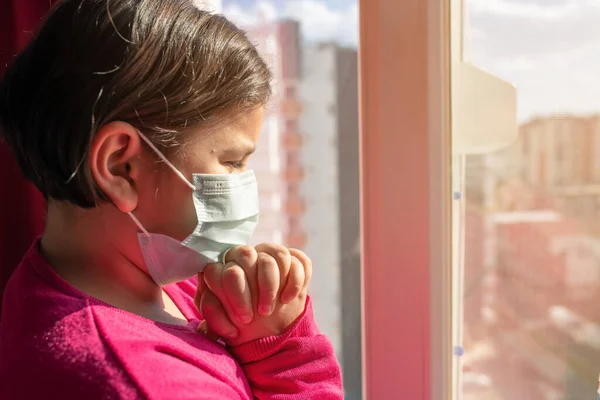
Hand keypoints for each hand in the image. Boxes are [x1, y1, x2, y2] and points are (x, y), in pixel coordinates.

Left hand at [194, 244, 311, 345]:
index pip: (220, 267)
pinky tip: (288, 299)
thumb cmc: (240, 325)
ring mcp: (269, 256)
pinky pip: (299, 259)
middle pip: (246, 252)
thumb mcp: (224, 325)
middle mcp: (244, 257)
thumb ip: (214, 318)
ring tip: (272, 310)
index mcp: (223, 270)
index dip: (233, 292)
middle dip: (253, 286)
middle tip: (261, 313)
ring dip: (273, 285)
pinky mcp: (294, 261)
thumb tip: (206, 327)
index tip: (244, 319)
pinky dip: (295, 281)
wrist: (267, 329)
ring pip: (274, 254)